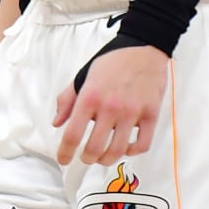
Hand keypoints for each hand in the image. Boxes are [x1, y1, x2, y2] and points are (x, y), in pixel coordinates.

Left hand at [53, 45, 168, 166]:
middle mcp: (110, 107)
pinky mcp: (151, 113)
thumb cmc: (113, 61)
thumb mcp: (83, 76)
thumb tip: (57, 122)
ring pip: (117, 150)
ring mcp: (132, 112)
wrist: (144, 48)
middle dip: (86, 159)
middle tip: (86, 158)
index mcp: (90, 97)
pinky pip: (142, 144)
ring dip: (107, 160)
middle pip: (94, 149)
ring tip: (103, 157)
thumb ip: (67, 100)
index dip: (65, 153)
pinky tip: (127, 148)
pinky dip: (132, 152)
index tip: (64, 159)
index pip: (72, 135)